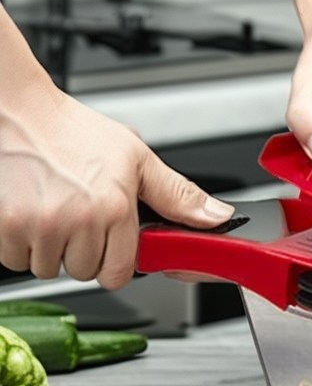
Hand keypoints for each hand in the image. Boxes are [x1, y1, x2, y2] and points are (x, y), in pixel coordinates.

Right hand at [0, 88, 234, 289]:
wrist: (16, 112)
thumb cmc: (72, 132)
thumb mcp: (138, 160)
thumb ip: (178, 195)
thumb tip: (216, 217)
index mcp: (115, 208)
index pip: (120, 273)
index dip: (118, 261)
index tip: (112, 242)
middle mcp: (78, 221)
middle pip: (85, 273)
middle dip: (84, 252)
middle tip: (81, 217)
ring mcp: (40, 226)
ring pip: (49, 269)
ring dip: (51, 250)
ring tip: (55, 210)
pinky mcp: (6, 227)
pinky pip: (15, 261)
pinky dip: (20, 245)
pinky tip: (31, 213)